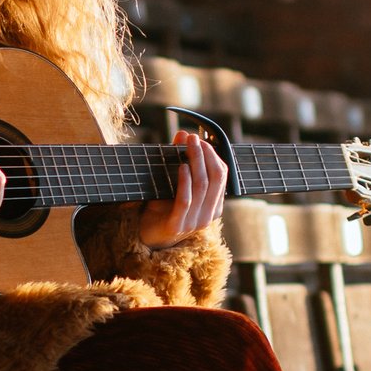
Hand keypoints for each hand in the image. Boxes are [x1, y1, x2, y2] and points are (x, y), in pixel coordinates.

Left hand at [139, 130, 225, 248]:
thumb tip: (183, 133)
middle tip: (194, 139)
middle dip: (205, 155)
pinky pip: (185, 200)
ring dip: (195, 162)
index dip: (213, 156)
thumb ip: (181, 160)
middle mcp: (208, 216)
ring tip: (187, 146)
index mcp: (214, 206)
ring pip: (202, 187)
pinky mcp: (177, 226)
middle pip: (214, 179)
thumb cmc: (163, 208)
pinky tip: (180, 167)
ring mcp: (194, 222)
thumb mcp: (174, 182)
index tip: (202, 140)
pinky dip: (184, 182)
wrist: (148, 236)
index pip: (222, 176)